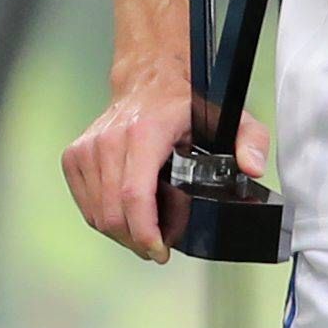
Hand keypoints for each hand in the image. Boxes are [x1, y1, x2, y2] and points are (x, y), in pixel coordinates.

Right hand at [62, 62, 268, 263]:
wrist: (149, 78)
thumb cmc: (185, 101)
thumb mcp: (227, 116)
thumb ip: (250, 140)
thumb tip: (253, 167)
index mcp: (145, 132)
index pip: (134, 195)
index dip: (145, 232)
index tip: (161, 250)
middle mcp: (110, 139)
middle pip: (113, 213)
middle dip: (137, 240)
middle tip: (160, 247)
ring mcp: (88, 148)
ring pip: (97, 214)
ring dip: (121, 233)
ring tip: (147, 232)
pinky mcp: (74, 156)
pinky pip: (85, 205)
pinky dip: (105, 218)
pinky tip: (127, 217)